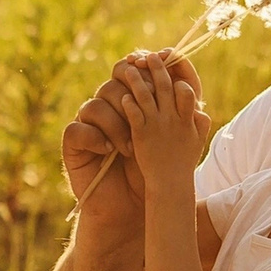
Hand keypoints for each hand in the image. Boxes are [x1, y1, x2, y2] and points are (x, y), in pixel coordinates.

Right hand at [64, 48, 197, 215]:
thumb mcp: (173, 142)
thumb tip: (196, 98)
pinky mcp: (74, 143)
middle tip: (146, 105)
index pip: (135, 69)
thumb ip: (184, 118)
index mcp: (132, 101)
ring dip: (118, 124)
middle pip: (115, 78)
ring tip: (130, 149)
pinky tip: (108, 150)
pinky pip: (78, 128)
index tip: (163, 62)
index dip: (146, 63)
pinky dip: (95, 137)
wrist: (131, 208)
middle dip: (133, 88)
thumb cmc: (151, 173)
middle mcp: (110, 107)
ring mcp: (89, 123)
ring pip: (98, 103)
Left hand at [118, 57, 209, 186]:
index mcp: (188, 118)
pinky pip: (134, 114)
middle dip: (157, 68)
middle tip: (149, 55)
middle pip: (165, 86)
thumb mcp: (198, 140)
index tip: (172, 65)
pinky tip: (123, 95)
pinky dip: (129, 103)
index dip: (179, 76)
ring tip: (129, 67)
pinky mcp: (141, 135)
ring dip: (137, 79)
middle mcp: (173, 119)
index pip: (186, 89)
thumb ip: (200, 121)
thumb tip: (200, 107)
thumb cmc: (183, 161)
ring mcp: (157, 126)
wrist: (170, 184)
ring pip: (146, 96)